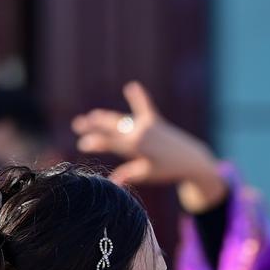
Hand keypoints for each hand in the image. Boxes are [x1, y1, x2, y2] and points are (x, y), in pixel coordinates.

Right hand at [71, 81, 226, 210]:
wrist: (191, 160)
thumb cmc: (168, 171)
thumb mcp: (147, 174)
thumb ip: (129, 175)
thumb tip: (112, 183)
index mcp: (136, 146)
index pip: (109, 142)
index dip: (94, 142)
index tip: (82, 144)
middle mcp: (140, 131)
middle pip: (112, 126)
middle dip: (93, 125)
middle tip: (78, 124)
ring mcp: (147, 124)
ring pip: (122, 119)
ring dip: (107, 117)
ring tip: (93, 116)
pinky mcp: (156, 120)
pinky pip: (145, 107)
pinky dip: (139, 97)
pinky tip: (132, 86)